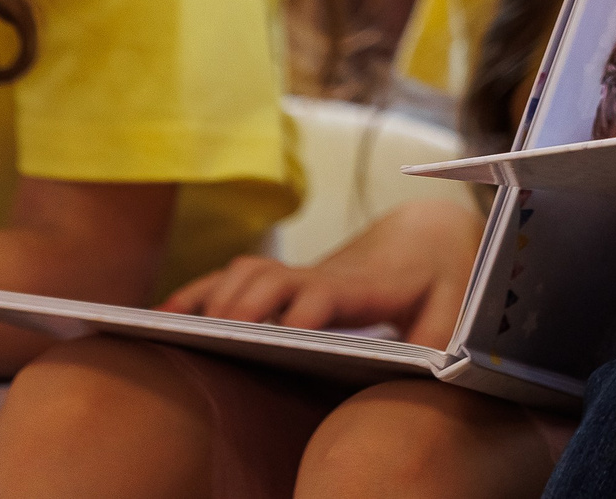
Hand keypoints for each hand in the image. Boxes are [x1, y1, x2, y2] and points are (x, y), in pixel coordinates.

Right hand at [160, 198, 481, 348]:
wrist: (428, 237)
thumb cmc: (440, 282)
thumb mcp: (454, 312)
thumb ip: (438, 346)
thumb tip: (424, 377)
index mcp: (367, 285)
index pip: (330, 292)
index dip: (307, 308)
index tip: (289, 331)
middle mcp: (324, 275)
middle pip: (274, 277)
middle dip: (245, 305)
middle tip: (220, 339)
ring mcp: (298, 274)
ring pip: (246, 272)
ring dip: (212, 297)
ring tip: (176, 335)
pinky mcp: (280, 280)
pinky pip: (229, 279)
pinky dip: (193, 293)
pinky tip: (161, 319)